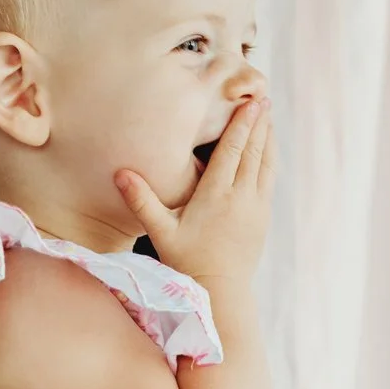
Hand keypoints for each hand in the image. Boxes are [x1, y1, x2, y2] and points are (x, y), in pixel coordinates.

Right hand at [113, 94, 273, 291]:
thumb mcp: (160, 232)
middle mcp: (242, 197)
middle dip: (259, 122)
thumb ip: (141, 201)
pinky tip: (268, 148)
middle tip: (263, 96)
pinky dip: (269, 158)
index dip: (242, 124)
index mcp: (217, 196)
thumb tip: (120, 173)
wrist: (222, 292)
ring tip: (268, 114)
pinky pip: (269, 178)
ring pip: (266, 163)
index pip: (233, 151)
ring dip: (268, 137)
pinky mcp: (263, 217)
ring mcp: (256, 207)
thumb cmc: (186, 262)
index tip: (250, 102)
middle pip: (254, 150)